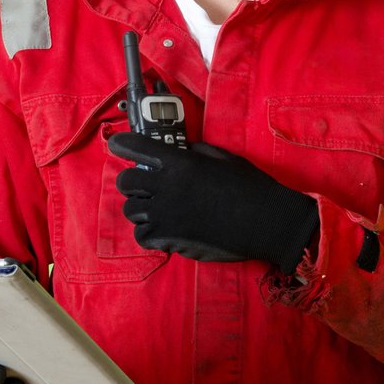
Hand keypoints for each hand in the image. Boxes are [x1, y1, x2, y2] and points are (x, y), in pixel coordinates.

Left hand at [107, 132, 318, 272]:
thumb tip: (180, 151)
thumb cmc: (249, 186)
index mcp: (180, 162)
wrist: (265, 221)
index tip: (118, 145)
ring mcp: (166, 214)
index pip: (136, 147)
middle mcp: (167, 186)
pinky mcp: (170, 238)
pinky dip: (149, 232)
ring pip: (131, 210)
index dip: (122, 145)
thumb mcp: (222, 158)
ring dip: (141, 208)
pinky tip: (163, 228)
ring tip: (157, 209)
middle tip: (146, 185)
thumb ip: (195, 152)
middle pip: (126, 182)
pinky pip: (142, 235)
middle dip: (133, 182)